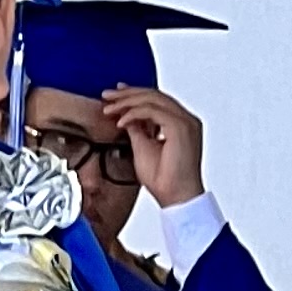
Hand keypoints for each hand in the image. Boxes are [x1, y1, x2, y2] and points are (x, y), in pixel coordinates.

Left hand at [99, 85, 205, 209]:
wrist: (176, 196)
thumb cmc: (164, 180)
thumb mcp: (142, 148)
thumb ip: (137, 130)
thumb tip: (126, 118)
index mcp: (180, 124)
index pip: (156, 101)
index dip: (134, 95)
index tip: (116, 94)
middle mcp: (185, 120)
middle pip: (154, 95)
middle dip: (127, 93)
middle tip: (107, 95)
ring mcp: (185, 122)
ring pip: (153, 99)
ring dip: (127, 101)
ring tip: (109, 108)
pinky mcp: (180, 127)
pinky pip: (152, 111)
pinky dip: (133, 113)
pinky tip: (120, 122)